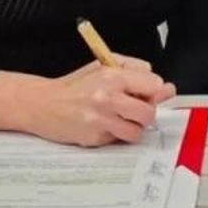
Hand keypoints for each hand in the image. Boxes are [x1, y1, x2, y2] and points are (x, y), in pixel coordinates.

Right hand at [0, 57, 175, 146]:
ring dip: (132, 127)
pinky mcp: (94, 138)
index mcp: (112, 76)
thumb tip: (166, 88)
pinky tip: (102, 126)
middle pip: (149, 112)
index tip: (143, 92)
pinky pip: (118, 141)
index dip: (151, 90)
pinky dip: (115, 135)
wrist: (41, 104)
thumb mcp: (103, 67)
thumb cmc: (74, 86)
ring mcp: (100, 120)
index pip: (154, 84)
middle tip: (132, 109)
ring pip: (137, 132)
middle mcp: (107, 97)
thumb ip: (135, 72)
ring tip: (118, 119)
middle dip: (145, 113)